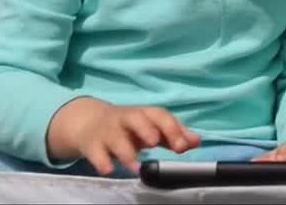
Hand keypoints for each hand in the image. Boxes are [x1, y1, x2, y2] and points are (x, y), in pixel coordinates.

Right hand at [47, 98, 200, 174]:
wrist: (89, 123)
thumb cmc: (128, 128)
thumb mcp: (150, 128)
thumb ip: (174, 135)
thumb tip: (197, 141)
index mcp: (143, 114)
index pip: (158, 115)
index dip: (171, 128)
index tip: (182, 146)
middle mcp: (125, 119)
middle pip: (135, 118)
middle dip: (145, 128)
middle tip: (155, 142)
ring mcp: (107, 131)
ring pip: (115, 136)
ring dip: (125, 150)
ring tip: (135, 166)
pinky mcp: (92, 144)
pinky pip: (95, 152)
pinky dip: (101, 161)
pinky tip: (109, 169)